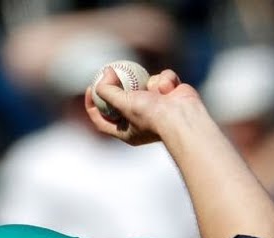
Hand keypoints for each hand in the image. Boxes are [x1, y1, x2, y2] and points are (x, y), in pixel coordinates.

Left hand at [85, 67, 199, 145]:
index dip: (92, 105)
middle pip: (122, 99)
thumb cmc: (152, 117)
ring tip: (156, 90)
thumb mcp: (122, 104)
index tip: (90, 88)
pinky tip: (170, 89)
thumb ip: (108, 91)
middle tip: (112, 71)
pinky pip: (162, 79)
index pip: (102, 120)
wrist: (183, 117)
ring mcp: (157, 106)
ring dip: (150, 83)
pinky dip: (165, 81)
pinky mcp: (170, 94)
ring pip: (145, 83)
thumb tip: (103, 74)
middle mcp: (140, 120)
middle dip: (119, 85)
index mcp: (126, 130)